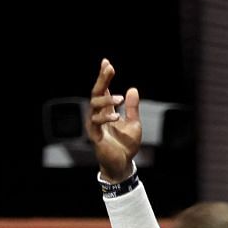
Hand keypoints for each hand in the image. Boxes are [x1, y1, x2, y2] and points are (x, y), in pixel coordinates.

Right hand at [87, 58, 140, 182]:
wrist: (122, 165)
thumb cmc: (126, 146)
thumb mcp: (134, 123)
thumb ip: (132, 108)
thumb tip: (132, 89)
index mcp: (107, 111)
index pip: (104, 90)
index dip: (104, 76)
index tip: (106, 62)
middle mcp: (99, 115)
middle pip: (96, 92)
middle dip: (102, 79)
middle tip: (109, 68)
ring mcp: (95, 125)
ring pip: (94, 105)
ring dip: (107, 99)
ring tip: (120, 99)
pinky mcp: (95, 136)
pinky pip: (96, 122)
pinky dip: (105, 117)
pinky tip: (116, 116)